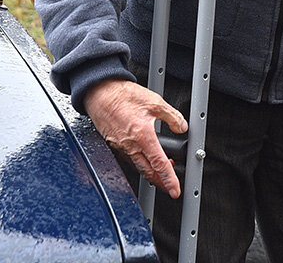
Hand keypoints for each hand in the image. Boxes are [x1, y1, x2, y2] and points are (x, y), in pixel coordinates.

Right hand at [84, 78, 187, 197]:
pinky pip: (129, 160)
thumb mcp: (155, 102)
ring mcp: (120, 147)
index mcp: (143, 136)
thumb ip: (172, 116)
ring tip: (162, 172)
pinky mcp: (114, 145)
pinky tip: (146, 159)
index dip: (170, 179)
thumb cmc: (124, 96)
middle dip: (161, 182)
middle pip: (148, 172)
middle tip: (171, 187)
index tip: (176, 190)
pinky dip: (140, 164)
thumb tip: (182, 127)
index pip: (160, 164)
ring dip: (151, 173)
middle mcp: (130, 146)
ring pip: (138, 167)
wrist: (101, 92)